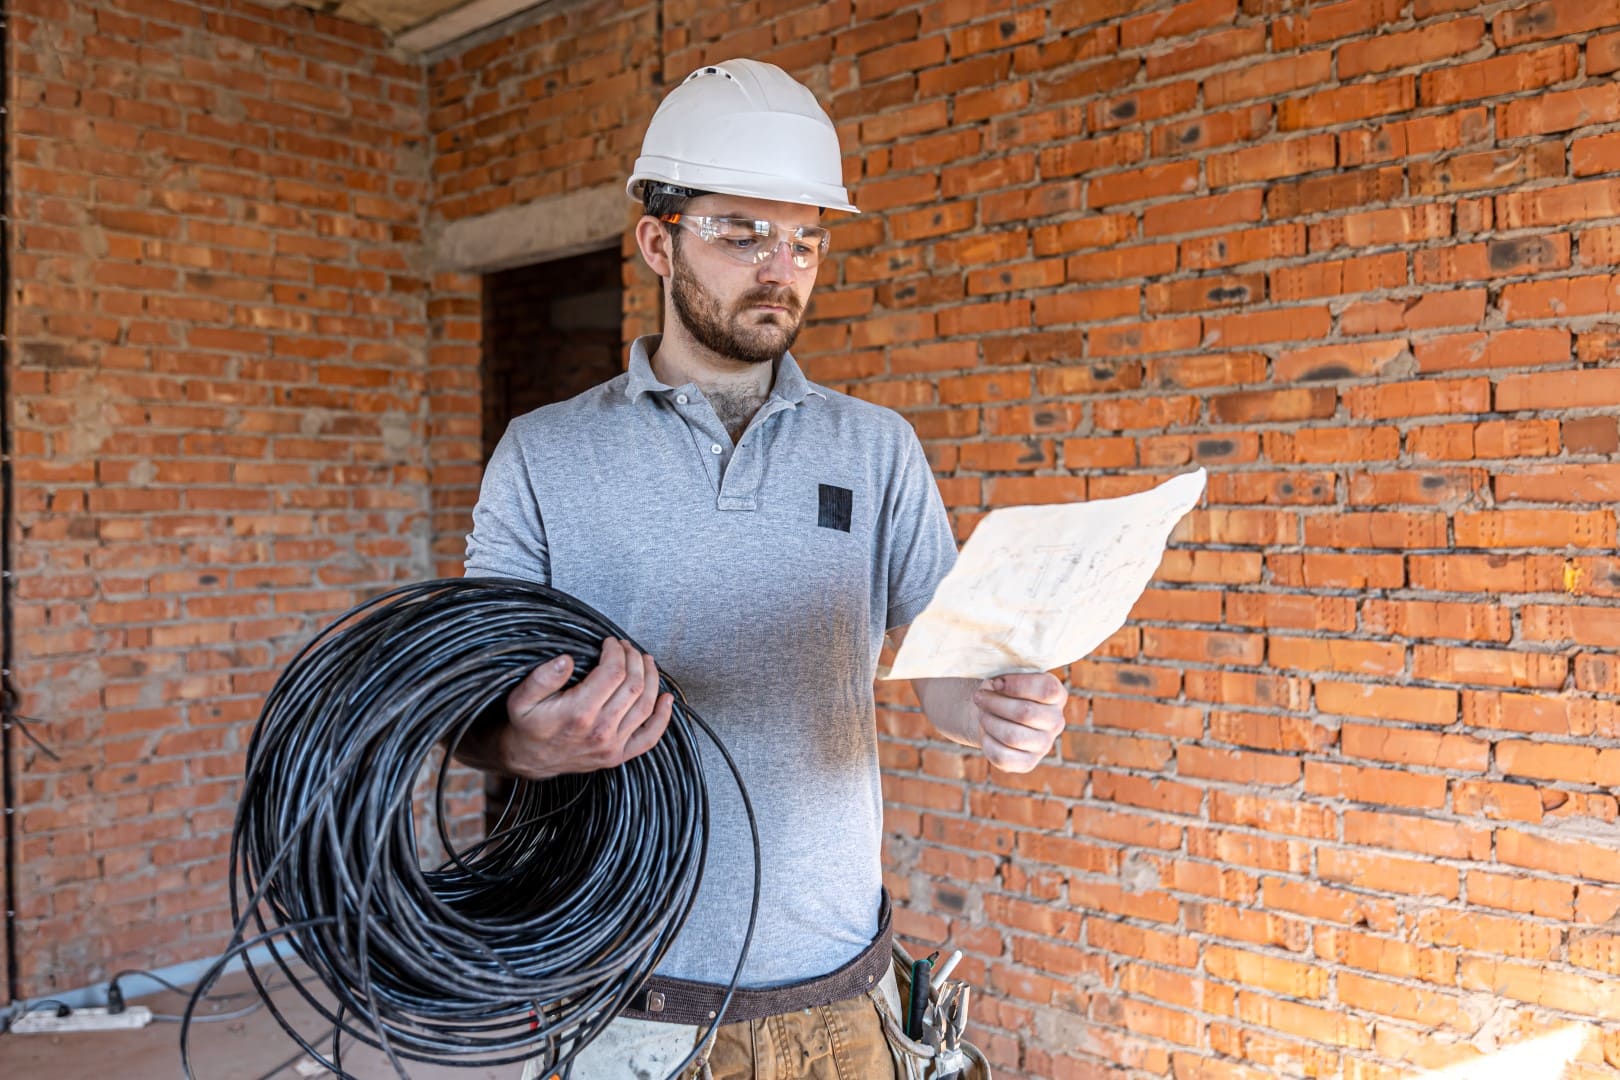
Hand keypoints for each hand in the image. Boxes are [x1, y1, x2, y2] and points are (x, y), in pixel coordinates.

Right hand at [493, 638, 673, 780]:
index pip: (613, 673)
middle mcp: (600, 731)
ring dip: (651, 679)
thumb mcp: (521, 698)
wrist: (528, 760)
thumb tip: (567, 659)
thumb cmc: (527, 725)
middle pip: (633, 686)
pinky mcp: (618, 756)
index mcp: (579, 713)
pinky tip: (666, 698)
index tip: (610, 642)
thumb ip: (543, 677)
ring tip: (646, 661)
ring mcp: (612, 746)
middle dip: (634, 660)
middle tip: (628, 648)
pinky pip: (649, 738)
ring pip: (646, 706)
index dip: (616, 652)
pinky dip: (663, 717)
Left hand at [971, 672, 1066, 772]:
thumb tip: (996, 683)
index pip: (1046, 690)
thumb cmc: (1002, 689)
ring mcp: (1044, 745)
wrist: (993, 713)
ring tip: (981, 713)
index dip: (1017, 685)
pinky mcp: (1028, 763)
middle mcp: (1056, 721)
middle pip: (1025, 713)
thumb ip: (1008, 672)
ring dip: (989, 721)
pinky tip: (985, 732)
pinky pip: (1003, 756)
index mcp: (1057, 695)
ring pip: (1012, 736)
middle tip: (978, 696)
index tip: (995, 682)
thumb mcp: (1008, 674)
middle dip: (994, 703)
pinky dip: (987, 742)